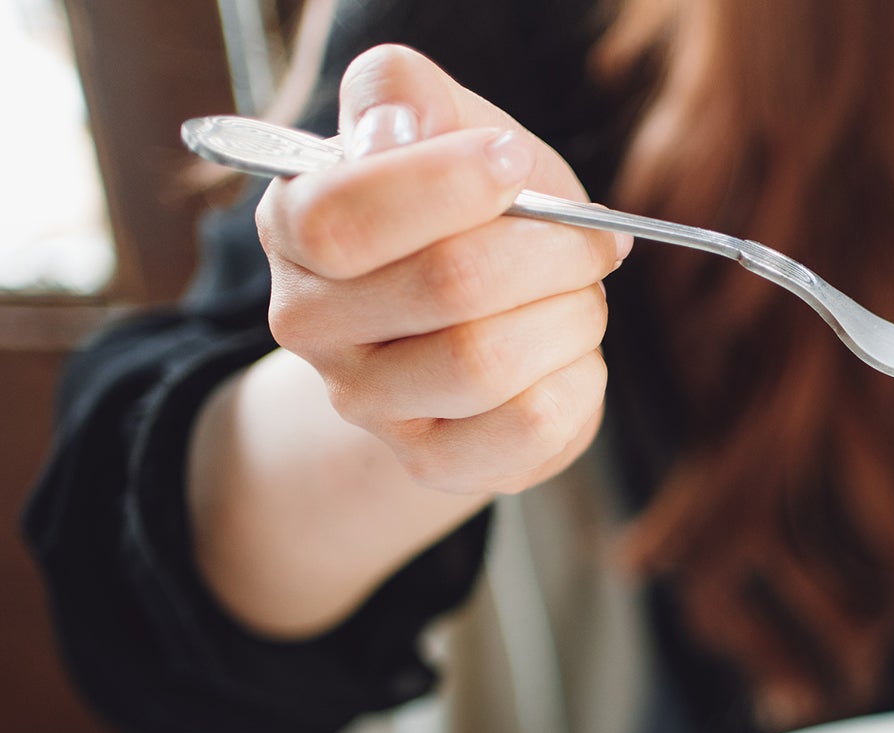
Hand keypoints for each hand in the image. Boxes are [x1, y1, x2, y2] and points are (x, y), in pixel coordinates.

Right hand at [255, 45, 626, 496]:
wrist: (465, 315)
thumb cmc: (458, 207)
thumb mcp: (435, 124)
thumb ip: (404, 94)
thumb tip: (391, 130)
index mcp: (293, 226)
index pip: (348, 216)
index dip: (451, 184)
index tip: (514, 161)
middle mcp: (309, 324)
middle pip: (450, 287)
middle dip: (550, 252)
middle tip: (587, 240)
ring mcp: (366, 405)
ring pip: (493, 363)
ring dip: (571, 316)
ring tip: (578, 297)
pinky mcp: (432, 463)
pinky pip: (532, 427)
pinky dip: (579, 380)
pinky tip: (569, 355)